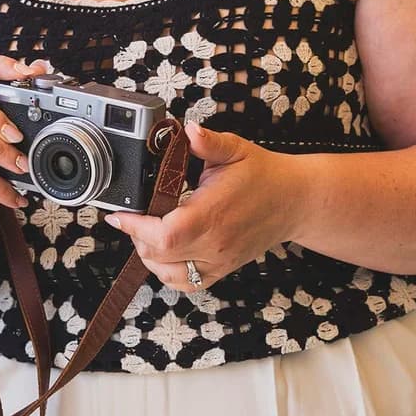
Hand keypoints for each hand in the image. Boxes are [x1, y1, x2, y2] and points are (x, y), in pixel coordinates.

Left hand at [104, 121, 298, 292]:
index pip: (164, 234)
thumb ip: (208, 141)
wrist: (295, 201)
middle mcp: (214, 243)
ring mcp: (218, 261)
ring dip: (150, 257)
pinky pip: (186, 284)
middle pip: (159, 256)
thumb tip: (188, 131)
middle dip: (137, 237)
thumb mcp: (235, 149)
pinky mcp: (222, 270)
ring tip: (148, 233)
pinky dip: (168, 273)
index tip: (120, 215)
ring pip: (168, 275)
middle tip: (134, 216)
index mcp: (212, 213)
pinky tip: (166, 253)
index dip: (135, 228)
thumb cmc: (264, 176)